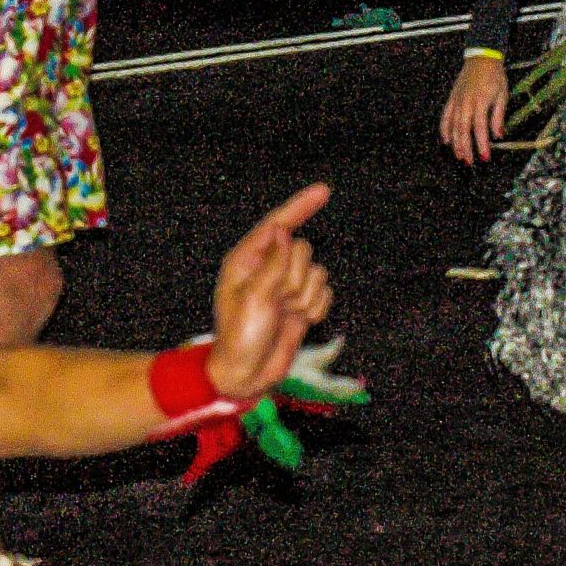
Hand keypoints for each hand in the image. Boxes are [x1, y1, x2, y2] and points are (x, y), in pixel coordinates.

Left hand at [204, 184, 332, 401]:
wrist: (247, 374)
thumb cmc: (240, 335)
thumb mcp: (254, 297)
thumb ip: (273, 263)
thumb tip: (284, 232)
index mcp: (246, 260)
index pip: (278, 224)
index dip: (301, 206)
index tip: (325, 191)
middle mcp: (267, 268)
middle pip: (304, 251)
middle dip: (297, 278)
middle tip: (278, 301)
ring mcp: (286, 286)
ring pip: (317, 273)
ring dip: (306, 297)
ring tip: (286, 315)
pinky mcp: (301, 304)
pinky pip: (325, 293)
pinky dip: (317, 309)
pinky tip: (299, 323)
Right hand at [438, 54, 507, 165]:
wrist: (481, 58)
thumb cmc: (495, 76)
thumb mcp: (502, 95)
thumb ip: (498, 116)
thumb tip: (498, 135)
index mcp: (480, 103)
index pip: (480, 129)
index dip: (482, 145)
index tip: (485, 157)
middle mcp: (466, 103)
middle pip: (463, 130)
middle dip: (465, 148)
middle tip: (469, 162)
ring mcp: (456, 101)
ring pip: (453, 126)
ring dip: (455, 142)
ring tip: (458, 155)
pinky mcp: (451, 99)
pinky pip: (445, 116)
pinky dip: (444, 129)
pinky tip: (446, 140)